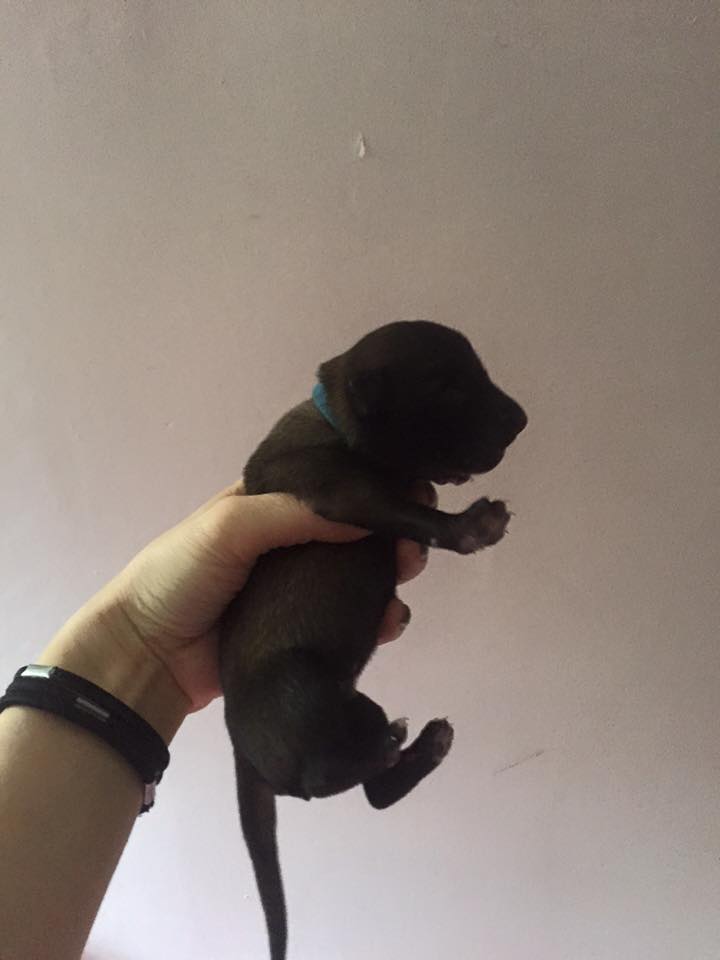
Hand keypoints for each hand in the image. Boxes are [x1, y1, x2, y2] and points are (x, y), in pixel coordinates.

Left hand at [112, 480, 434, 710]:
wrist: (146, 656)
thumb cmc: (179, 575)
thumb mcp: (230, 525)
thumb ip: (296, 512)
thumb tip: (369, 512)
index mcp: (269, 503)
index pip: (330, 483)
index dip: (370, 483)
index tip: (411, 486)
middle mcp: (289, 542)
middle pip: (355, 531)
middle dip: (391, 531)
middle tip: (416, 539)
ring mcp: (298, 590)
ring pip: (359, 577)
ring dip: (390, 574)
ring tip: (407, 574)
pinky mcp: (303, 633)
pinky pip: (351, 623)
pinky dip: (378, 620)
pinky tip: (391, 621)